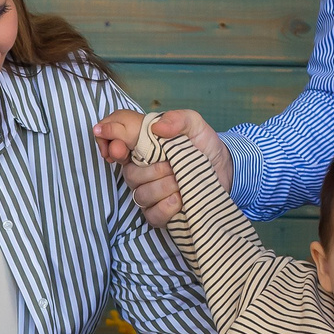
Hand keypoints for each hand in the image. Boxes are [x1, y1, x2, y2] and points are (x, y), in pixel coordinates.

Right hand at [92, 109, 229, 229]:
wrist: (225, 169)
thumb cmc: (204, 145)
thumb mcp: (195, 125)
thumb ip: (177, 119)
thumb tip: (157, 128)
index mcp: (142, 145)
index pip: (113, 139)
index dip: (109, 142)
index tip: (119, 149)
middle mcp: (140, 168)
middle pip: (128, 173)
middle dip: (153, 170)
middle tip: (173, 165)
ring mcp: (148, 192)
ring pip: (141, 194)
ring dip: (164, 187)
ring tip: (182, 181)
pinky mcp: (159, 212)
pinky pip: (152, 214)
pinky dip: (167, 207)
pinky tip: (180, 199)